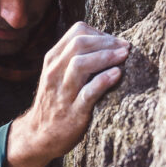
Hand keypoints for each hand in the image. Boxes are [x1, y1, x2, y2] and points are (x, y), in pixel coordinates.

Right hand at [5, 21, 128, 166]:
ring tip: (124, 56)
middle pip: (80, 44)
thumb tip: (106, 43)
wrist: (39, 135)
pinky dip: (104, 81)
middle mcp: (55, 72)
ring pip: (80, 64)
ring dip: (106, 56)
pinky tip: (117, 74)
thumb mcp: (58, 74)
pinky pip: (88, 92)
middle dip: (107, 42)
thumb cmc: (56, 101)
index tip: (116, 42)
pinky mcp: (73, 112)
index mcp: (53, 59)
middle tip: (126, 47)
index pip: (77, 32)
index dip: (101, 33)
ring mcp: (63, 92)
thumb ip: (74, 57)